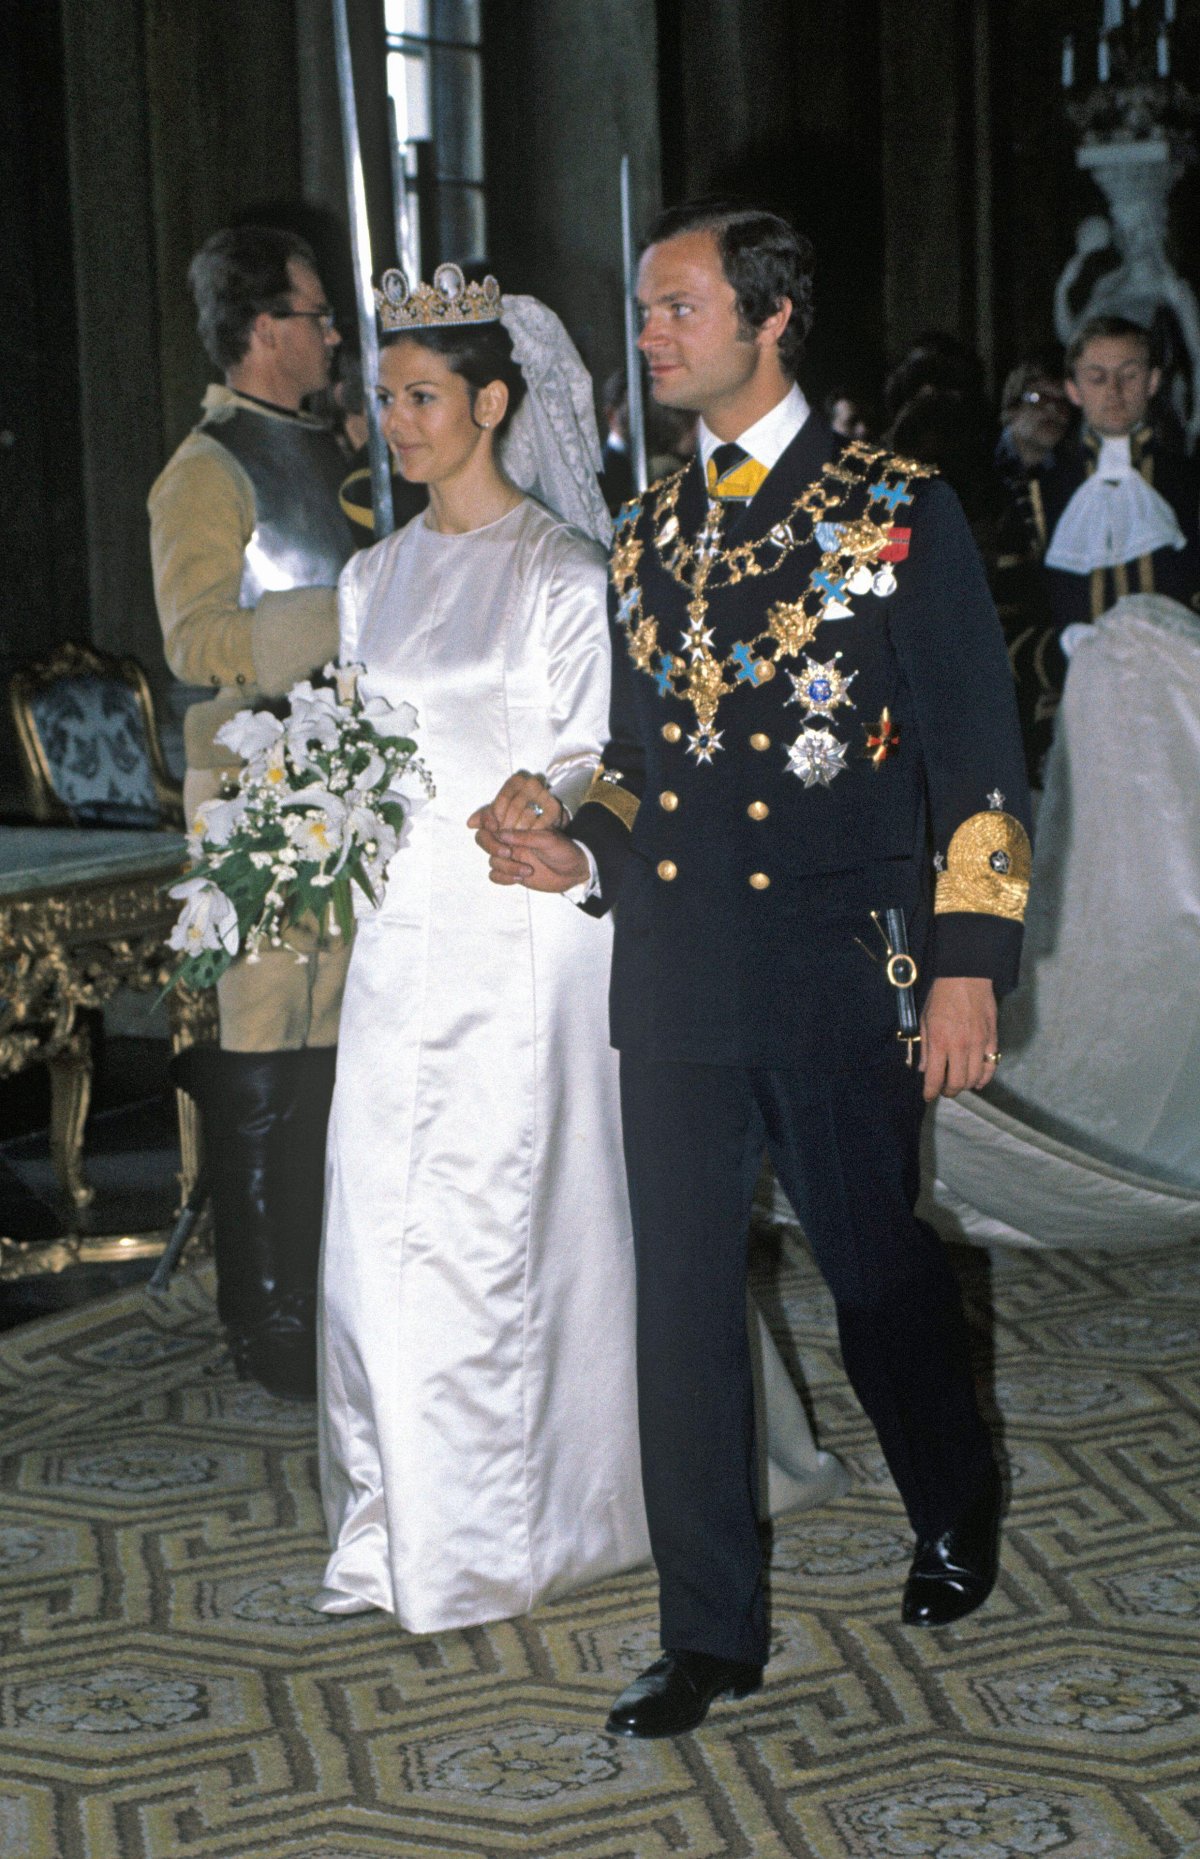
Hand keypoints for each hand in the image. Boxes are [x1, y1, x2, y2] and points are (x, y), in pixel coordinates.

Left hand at [467, 770, 563, 837]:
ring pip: (527, 815)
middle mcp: (531, 783)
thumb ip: (485, 818)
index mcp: (515, 781)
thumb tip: (470, 823)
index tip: (493, 828)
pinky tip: (528, 840)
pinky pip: (541, 823)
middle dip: (507, 827)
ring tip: (514, 841)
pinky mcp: (555, 808)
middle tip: (503, 838)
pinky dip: (533, 834)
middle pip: (514, 807)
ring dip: (519, 833)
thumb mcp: (500, 815)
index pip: (502, 797)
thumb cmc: (519, 817)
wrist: (545, 822)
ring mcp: (545, 794)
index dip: (496, 815)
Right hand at [476, 822, 589, 891]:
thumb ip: (525, 836)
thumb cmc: (564, 850)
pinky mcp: (511, 872)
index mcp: (518, 826)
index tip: (494, 826)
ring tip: (528, 870)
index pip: (492, 818)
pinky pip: (495, 875)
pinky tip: (520, 878)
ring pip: (491, 859)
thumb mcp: (548, 840)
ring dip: (506, 866)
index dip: (486, 819)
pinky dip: (504, 877)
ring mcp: (510, 856)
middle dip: (491, 845)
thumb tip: (500, 834)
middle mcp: (510, 840)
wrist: (574, 872)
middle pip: (483, 838)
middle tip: (508, 853)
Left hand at [919, 976, 998, 1101]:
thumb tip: (924, 1069)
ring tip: (959, 1084)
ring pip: (975, 1078)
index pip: (935, 1078)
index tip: (928, 1096)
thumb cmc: (941, 997)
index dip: (930, 1092)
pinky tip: (978, 1081)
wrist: (966, 977)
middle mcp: (960, 1046)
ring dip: (966, 1086)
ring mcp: (979, 1043)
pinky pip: (991, 1065)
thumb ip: (925, 1047)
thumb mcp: (925, 1020)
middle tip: (945, 1090)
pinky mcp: (992, 1039)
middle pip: (958, 1083)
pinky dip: (984, 1077)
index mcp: (940, 1042)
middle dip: (949, 1091)